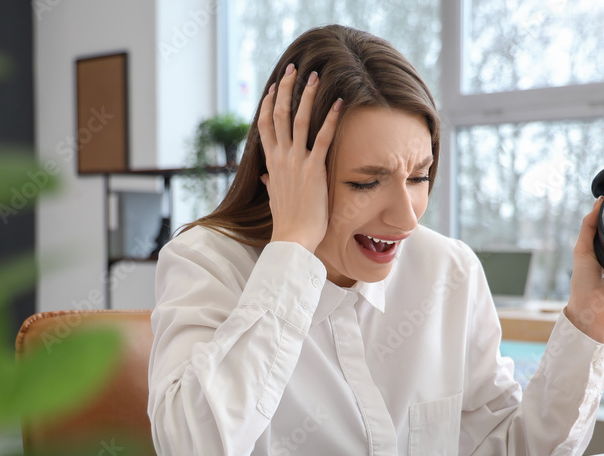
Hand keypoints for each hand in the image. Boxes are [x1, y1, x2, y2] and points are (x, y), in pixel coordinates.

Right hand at [257, 63, 342, 251]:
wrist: (292, 238)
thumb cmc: (286, 223)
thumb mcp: (274, 199)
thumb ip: (270, 185)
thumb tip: (266, 179)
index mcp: (271, 164)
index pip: (265, 126)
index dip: (268, 104)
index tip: (273, 88)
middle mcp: (280, 158)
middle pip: (278, 115)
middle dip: (285, 89)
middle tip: (293, 69)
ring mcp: (295, 162)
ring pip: (297, 120)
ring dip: (306, 96)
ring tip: (315, 76)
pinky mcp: (313, 170)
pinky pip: (322, 139)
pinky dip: (330, 119)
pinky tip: (338, 104)